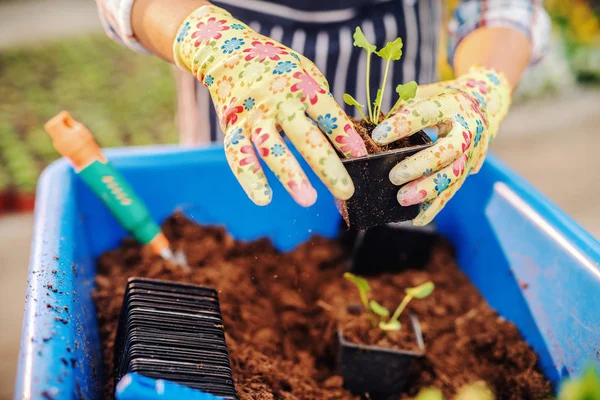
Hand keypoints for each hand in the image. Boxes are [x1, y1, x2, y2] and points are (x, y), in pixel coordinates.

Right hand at [173, 6, 365, 206]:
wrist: (225, 51)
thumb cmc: (276, 68)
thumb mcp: (304, 73)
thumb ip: (321, 102)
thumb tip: (344, 138)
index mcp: (301, 85)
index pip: (327, 114)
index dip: (345, 135)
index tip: (362, 158)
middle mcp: (277, 100)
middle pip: (305, 136)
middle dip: (327, 166)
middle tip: (346, 191)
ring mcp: (253, 115)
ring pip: (272, 148)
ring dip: (290, 175)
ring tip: (308, 200)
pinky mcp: (232, 127)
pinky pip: (239, 154)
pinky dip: (249, 177)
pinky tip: (264, 198)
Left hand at [371, 66, 510, 225]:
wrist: (484, 104)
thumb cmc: (445, 99)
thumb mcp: (428, 93)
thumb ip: (405, 106)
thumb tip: (374, 126)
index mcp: (454, 104)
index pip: (427, 113)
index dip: (403, 124)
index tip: (378, 136)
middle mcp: (467, 130)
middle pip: (447, 152)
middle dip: (420, 166)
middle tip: (393, 177)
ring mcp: (472, 153)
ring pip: (452, 176)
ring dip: (427, 190)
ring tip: (402, 199)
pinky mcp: (468, 171)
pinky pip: (452, 191)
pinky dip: (435, 207)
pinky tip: (417, 218)